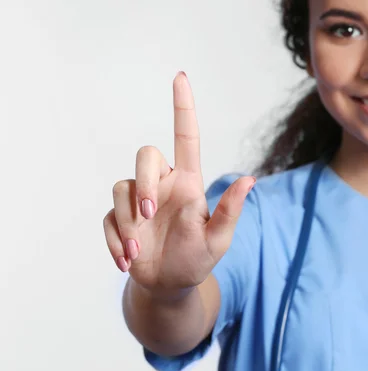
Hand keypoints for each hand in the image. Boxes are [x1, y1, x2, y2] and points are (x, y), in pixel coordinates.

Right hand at [103, 72, 255, 299]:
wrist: (170, 285)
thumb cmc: (198, 258)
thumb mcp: (218, 240)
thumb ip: (230, 211)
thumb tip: (250, 179)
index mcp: (187, 183)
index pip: (185, 138)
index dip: (183, 108)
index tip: (180, 78)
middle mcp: (162, 185)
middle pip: (145, 154)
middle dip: (144, 181)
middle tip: (150, 214)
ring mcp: (138, 202)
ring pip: (121, 187)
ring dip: (127, 222)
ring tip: (137, 252)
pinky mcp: (120, 220)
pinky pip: (108, 219)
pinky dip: (114, 242)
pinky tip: (126, 261)